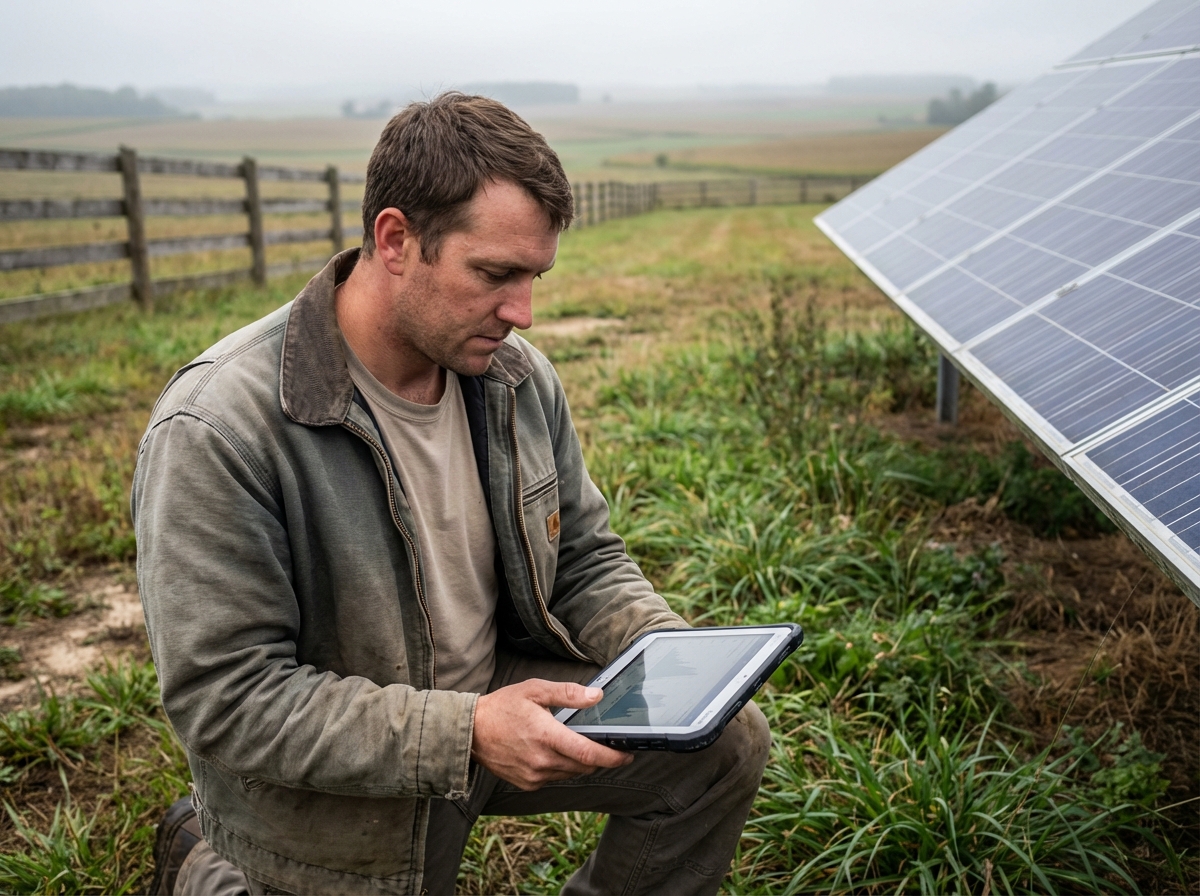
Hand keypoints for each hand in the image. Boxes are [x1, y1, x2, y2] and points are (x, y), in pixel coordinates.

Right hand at [470, 679, 633, 790]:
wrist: (471, 731)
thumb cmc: (502, 707)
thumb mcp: (535, 691)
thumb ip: (568, 694)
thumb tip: (596, 696)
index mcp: (546, 736)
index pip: (588, 754)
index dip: (612, 757)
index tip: (627, 754)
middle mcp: (542, 760)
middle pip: (584, 766)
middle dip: (600, 758)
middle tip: (608, 745)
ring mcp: (534, 775)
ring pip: (572, 773)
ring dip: (581, 762)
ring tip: (578, 744)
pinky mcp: (528, 783)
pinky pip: (555, 778)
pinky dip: (562, 767)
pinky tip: (555, 752)